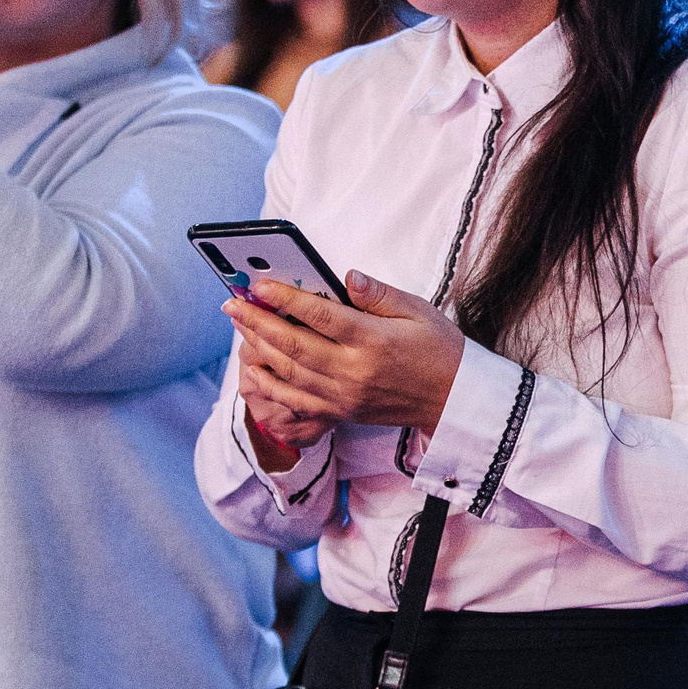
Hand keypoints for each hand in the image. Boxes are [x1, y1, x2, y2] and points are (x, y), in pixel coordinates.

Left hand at [226, 270, 466, 465]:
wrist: (455, 400)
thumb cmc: (439, 350)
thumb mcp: (417, 310)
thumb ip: (378, 294)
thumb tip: (346, 276)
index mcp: (372, 340)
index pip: (318, 315)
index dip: (284, 298)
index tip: (258, 284)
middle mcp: (353, 371)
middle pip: (292, 344)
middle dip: (257, 321)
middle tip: (232, 303)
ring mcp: (344, 396)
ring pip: (288, 373)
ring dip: (258, 348)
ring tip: (239, 326)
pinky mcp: (342, 412)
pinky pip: (296, 402)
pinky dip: (271, 386)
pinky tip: (254, 369)